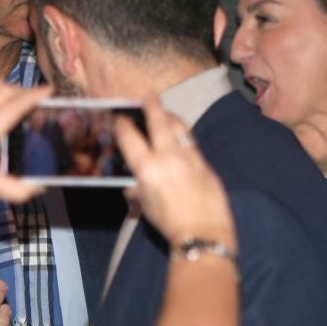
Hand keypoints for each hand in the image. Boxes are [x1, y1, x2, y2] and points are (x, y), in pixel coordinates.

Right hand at [117, 98, 233, 246]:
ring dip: (171, 117)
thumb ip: (137, 188)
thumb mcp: (145, 204)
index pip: (130, 138)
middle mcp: (168, 156)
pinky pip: (192, 143)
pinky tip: (182, 136)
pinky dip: (184, 136)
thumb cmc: (168, 221)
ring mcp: (190, 157)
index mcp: (147, 167)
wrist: (203, 230)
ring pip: (180, 128)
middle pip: (159, 122)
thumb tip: (134, 184)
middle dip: (152, 106)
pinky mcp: (206, 162)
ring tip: (166, 111)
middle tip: (148, 95)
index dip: (123, 125)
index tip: (120, 117)